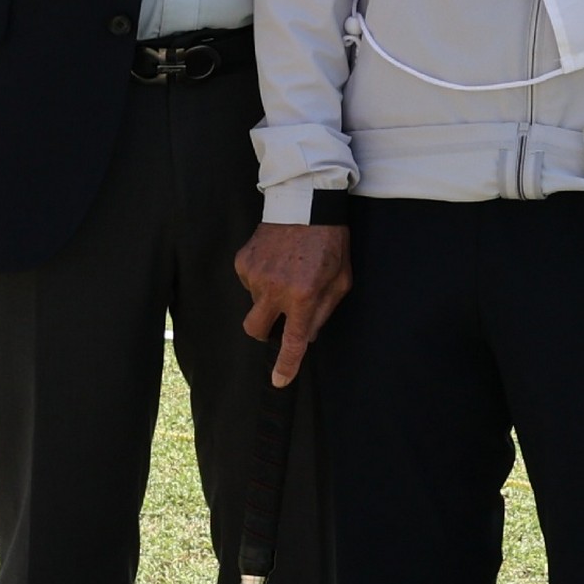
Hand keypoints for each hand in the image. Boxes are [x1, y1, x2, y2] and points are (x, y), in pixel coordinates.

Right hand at [235, 222, 352, 385]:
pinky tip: (276, 261)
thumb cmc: (330, 242)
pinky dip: (260, 278)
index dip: (286, 365)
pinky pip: (248, 282)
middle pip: (256, 330)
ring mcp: (255, 275)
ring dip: (268, 297)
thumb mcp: (341, 280)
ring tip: (287, 272)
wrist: (307, 202)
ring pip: (254, 303)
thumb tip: (308, 335)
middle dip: (266, 332)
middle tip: (281, 319)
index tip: (279, 380)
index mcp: (304, 296)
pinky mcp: (242, 261)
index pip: (293, 341)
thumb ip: (324, 311)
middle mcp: (275, 289)